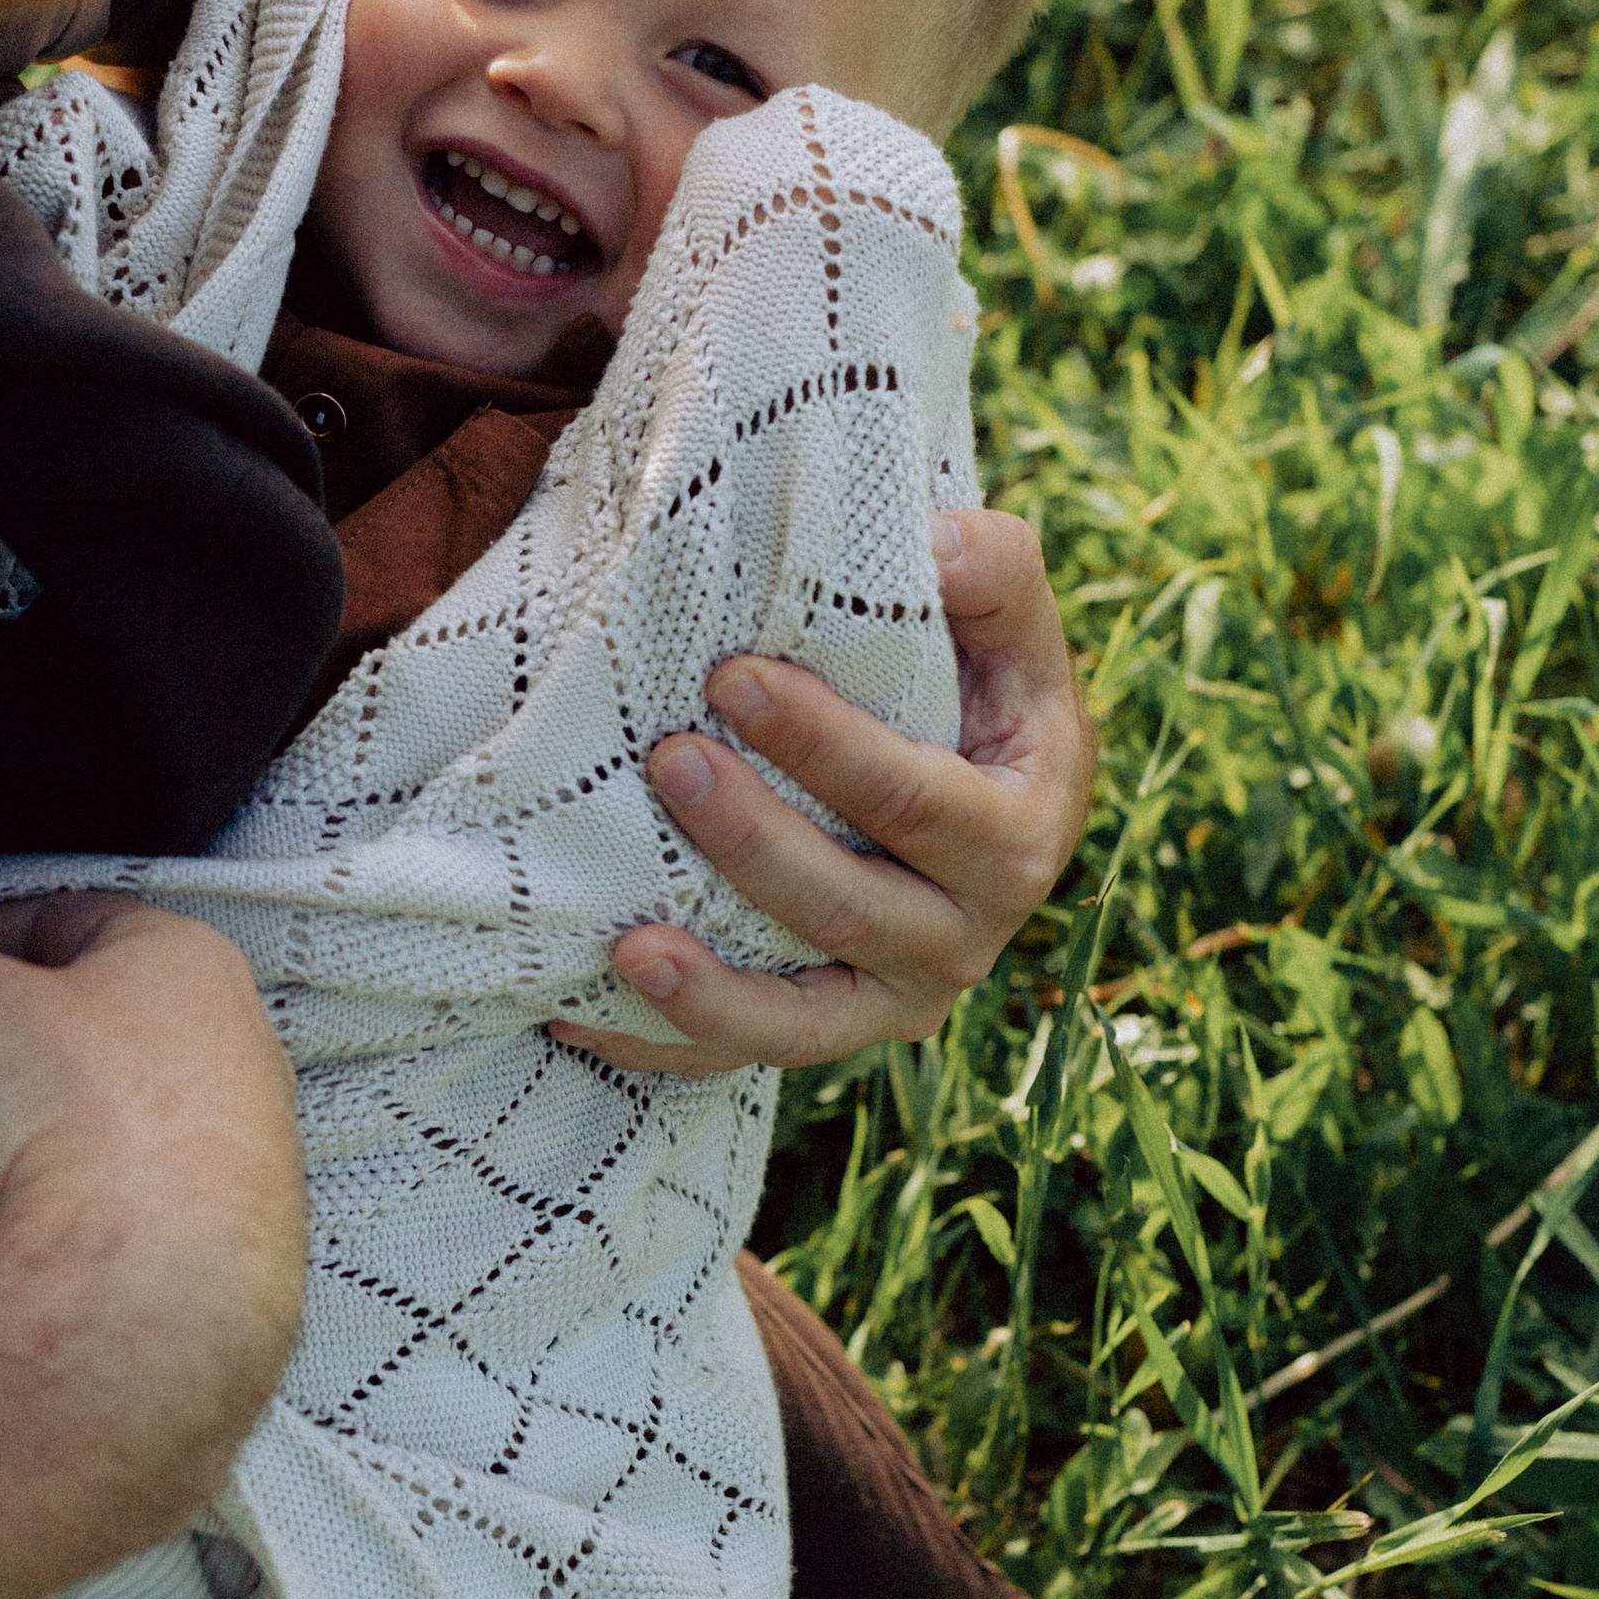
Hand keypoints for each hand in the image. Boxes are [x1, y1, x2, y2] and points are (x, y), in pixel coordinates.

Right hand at [0, 895, 304, 1366]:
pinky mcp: (237, 1229)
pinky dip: (86, 1187)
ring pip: (124, 1103)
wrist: (144, 1288)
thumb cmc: (75, 1118)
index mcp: (188, 956)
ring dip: (52, 1112)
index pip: (65, 915)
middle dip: (15, 1028)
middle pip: (101, 1011)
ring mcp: (251, 1141)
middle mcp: (241, 1039)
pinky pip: (140, 1186)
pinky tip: (36, 1210)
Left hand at [549, 510, 1093, 1075]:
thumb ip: (995, 571)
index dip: (827, 747)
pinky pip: (745, 1056)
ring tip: (625, 945)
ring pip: (801, 1017)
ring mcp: (897, 999)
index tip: (733, 677)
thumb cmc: (983, 693)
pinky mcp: (832, 1030)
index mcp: (1020, 834)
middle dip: (752, 842)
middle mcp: (968, 936)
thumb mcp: (1012, 631)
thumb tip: (939, 542)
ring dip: (710, 988)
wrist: (983, 794)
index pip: (919, 801)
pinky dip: (664, 1045)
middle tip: (667, 760)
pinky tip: (578, 1015)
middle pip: (849, 907)